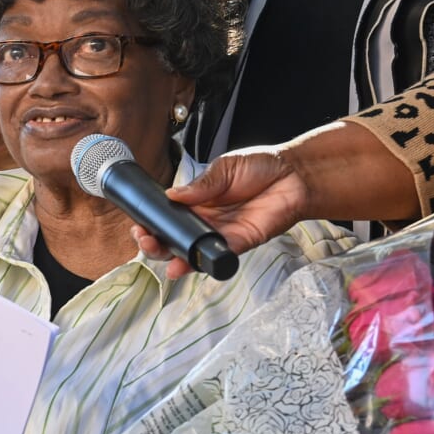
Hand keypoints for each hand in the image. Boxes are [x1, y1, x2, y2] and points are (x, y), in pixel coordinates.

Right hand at [132, 148, 305, 278]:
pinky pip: (214, 258)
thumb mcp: (224, 167)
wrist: (294, 175)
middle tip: (144, 238)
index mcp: (196, 201)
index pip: (167, 216)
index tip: (138, 222)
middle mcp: (204, 221)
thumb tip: (172, 194)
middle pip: (173, 239)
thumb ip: (201, 184)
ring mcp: (219, 235)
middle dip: (153, 242)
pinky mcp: (237, 244)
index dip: (151, 222)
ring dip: (170, 256)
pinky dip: (198, 263)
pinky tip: (182, 265)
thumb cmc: (261, 167)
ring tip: (157, 252)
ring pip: (189, 252)